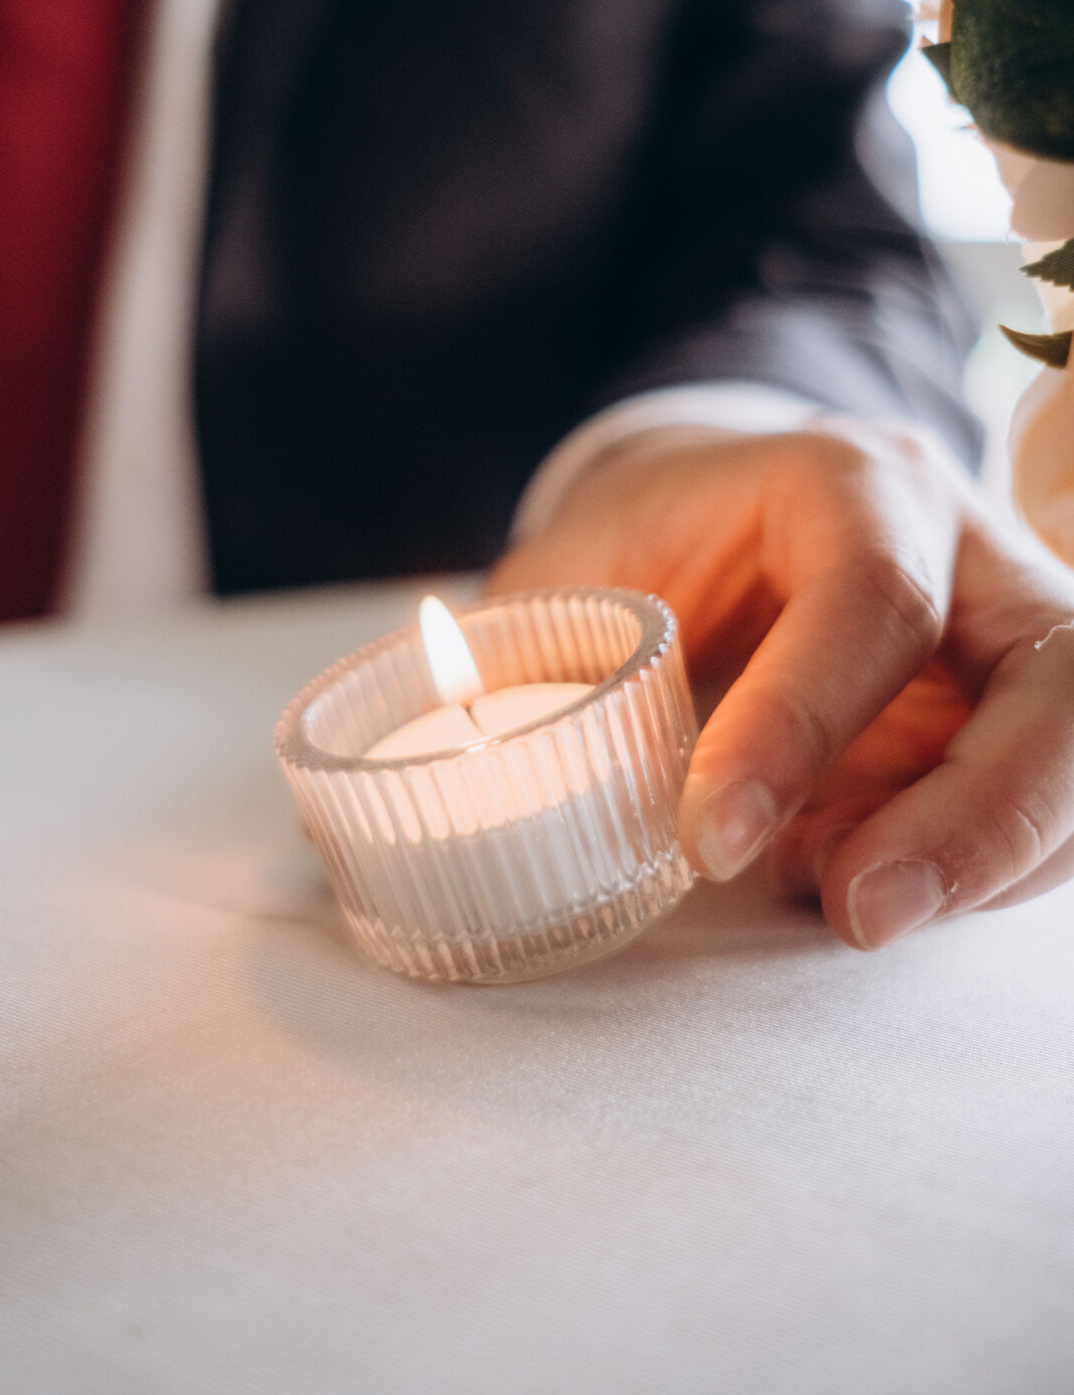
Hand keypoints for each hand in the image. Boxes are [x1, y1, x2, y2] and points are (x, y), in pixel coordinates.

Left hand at [488, 419, 1073, 949]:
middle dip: (972, 820)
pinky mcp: (1019, 716)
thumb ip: (518, 658)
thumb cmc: (648, 538)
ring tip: (845, 904)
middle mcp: (964, 546)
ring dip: (983, 860)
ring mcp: (1013, 630)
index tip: (709, 839)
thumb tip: (387, 781)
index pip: (873, 599)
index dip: (802, 726)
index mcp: (852, 481)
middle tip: (857, 913)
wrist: (722, 511)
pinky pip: (1049, 811)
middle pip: (1053, 678)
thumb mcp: (577, 570)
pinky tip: (860, 882)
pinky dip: (973, 874)